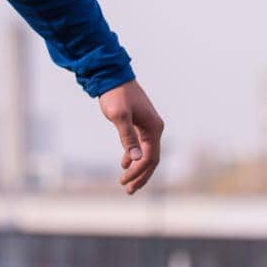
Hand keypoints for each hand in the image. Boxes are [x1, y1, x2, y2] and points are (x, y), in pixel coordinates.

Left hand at [99, 80, 162, 194]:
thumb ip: (127, 137)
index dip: (138, 172)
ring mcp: (148, 126)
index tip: (123, 181)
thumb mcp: (119, 116)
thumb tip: (135, 158)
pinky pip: (141, 145)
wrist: (112, 76)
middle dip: (141, 176)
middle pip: (152, 159)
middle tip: (128, 190)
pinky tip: (124, 164)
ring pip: (147, 153)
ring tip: (127, 184)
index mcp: (153, 127)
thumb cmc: (116, 94)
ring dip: (138, 169)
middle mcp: (154, 128)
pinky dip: (134, 156)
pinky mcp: (140, 124)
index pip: (150, 157)